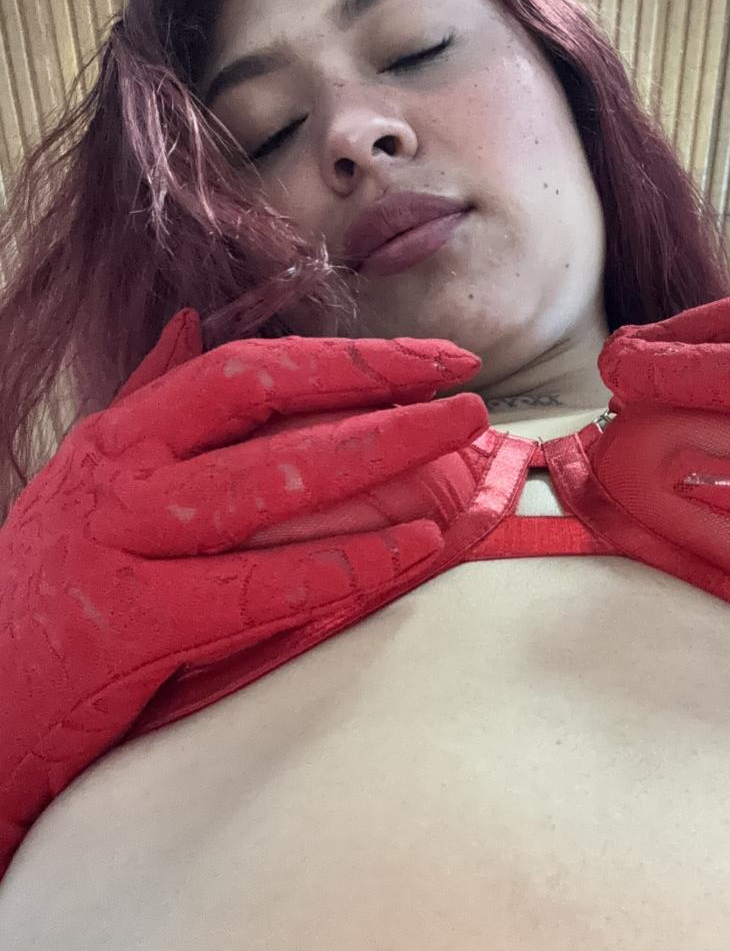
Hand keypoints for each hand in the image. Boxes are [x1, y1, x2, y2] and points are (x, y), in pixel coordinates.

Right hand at [0, 308, 488, 873]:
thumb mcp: (82, 478)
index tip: (429, 358)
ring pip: (271, 483)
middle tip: (466, 387)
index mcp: (124, 436)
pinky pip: (258, 587)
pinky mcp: (133, 624)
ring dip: (377, 456)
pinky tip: (410, 547)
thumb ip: (143, 402)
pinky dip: (340, 565)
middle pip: (269, 407)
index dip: (345, 358)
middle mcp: (126, 476)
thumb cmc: (40, 586)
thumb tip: (188, 326)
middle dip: (377, 390)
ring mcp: (126, 545)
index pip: (247, 369)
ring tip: (456, 443)